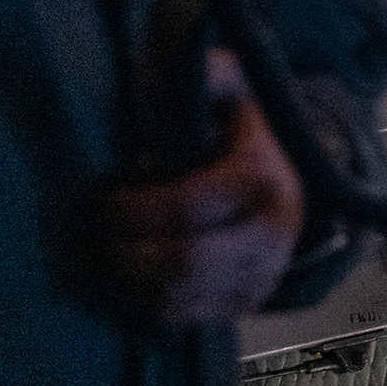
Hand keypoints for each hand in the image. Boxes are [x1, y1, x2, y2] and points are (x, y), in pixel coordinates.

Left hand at [103, 52, 305, 323]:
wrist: (291, 178)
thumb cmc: (241, 130)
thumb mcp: (231, 89)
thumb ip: (203, 74)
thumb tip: (173, 65)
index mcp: (262, 179)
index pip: (190, 206)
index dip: (135, 209)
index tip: (102, 200)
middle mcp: (269, 237)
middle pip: (183, 265)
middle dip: (126, 252)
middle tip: (96, 233)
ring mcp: (259, 278)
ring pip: (177, 301)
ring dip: (130, 281)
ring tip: (109, 251)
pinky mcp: (243, 307)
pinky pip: (181, 320)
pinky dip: (144, 303)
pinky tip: (130, 272)